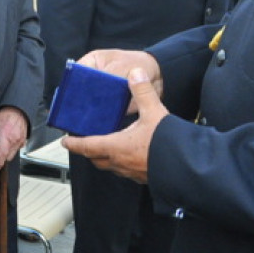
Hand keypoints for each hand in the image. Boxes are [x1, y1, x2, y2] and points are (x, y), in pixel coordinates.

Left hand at [0, 107, 27, 171]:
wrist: (18, 110)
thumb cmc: (7, 115)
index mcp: (6, 136)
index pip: (2, 154)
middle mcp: (14, 140)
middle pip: (8, 157)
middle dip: (2, 159)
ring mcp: (20, 141)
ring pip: (13, 154)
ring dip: (7, 155)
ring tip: (1, 151)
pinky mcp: (24, 140)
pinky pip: (17, 149)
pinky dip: (12, 149)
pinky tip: (8, 145)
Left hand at [62, 68, 167, 183]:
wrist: (189, 167)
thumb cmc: (168, 144)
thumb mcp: (154, 112)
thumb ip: (143, 92)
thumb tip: (136, 75)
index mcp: (116, 146)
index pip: (86, 146)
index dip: (74, 143)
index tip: (65, 141)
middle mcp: (120, 162)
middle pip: (95, 159)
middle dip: (87, 151)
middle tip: (82, 143)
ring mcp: (131, 173)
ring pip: (110, 167)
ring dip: (103, 158)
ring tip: (104, 147)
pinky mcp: (143, 177)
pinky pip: (125, 171)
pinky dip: (120, 163)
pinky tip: (128, 155)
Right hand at [77, 49, 162, 111]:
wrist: (159, 76)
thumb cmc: (138, 64)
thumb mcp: (120, 68)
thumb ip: (105, 79)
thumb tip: (92, 92)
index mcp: (91, 62)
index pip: (75, 73)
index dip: (72, 84)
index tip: (69, 95)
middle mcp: (92, 76)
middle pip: (79, 89)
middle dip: (78, 99)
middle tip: (74, 109)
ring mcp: (100, 91)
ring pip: (88, 101)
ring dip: (88, 109)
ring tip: (82, 117)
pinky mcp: (108, 103)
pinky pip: (100, 111)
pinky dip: (99, 116)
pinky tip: (95, 121)